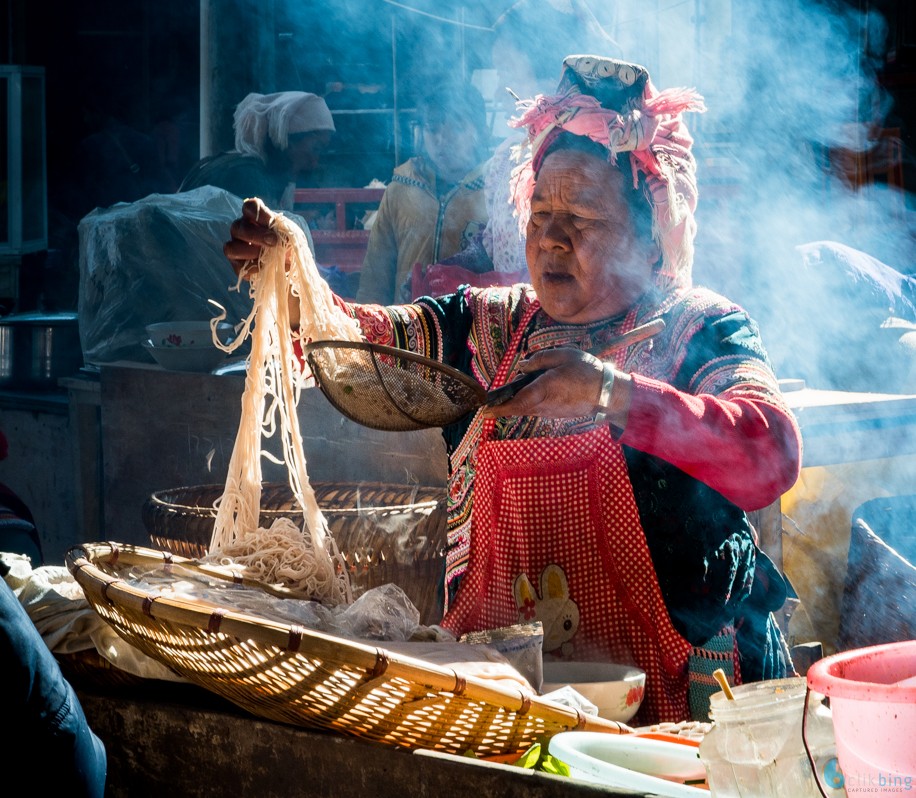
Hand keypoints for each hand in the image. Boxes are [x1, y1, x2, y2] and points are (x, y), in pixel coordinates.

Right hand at [223, 197, 281, 280]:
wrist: (287, 262)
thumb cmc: (286, 243)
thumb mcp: (290, 235)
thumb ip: (285, 234)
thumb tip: (279, 240)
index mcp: (254, 217)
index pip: (249, 207)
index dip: (258, 213)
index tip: (272, 222)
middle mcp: (241, 229)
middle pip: (238, 227)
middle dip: (256, 235)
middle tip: (273, 242)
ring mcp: (235, 246)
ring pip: (230, 247)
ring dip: (249, 252)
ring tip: (266, 258)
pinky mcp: (236, 264)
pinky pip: (238, 266)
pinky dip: (252, 268)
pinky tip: (264, 268)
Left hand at [481, 347, 630, 424]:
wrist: (607, 393)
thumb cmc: (586, 370)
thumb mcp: (563, 355)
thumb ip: (540, 359)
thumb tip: (522, 366)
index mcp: (544, 388)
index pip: (516, 402)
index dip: (498, 408)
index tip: (484, 410)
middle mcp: (544, 404)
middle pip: (517, 407)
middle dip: (504, 403)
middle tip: (494, 399)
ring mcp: (550, 412)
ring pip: (527, 409)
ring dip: (518, 402)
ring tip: (518, 390)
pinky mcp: (556, 415)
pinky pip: (537, 410)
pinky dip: (530, 403)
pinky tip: (536, 392)